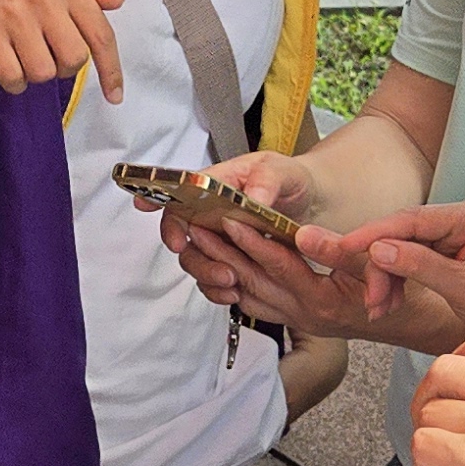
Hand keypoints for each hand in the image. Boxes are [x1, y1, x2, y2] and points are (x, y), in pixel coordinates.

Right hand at [0, 0, 124, 100]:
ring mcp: (11, 11)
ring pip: (43, 73)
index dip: (111, 70)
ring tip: (25, 56)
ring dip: (36, 75)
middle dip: (64, 68)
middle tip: (48, 55)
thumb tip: (117, 0)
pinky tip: (9, 65)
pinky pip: (13, 77)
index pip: (100, 35)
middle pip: (74, 60)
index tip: (115, 97)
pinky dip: (15, 83)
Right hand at [158, 151, 317, 307]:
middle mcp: (209, 212)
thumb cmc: (291, 180)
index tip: (150, 211)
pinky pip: (212, 280)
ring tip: (232, 282)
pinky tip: (235, 293)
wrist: (314, 203)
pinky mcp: (231, 260)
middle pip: (182, 234)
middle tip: (217, 267)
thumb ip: (267, 181)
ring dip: (207, 275)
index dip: (157, 200)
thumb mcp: (283, 172)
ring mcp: (219, 238)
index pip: (177, 191)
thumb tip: (252, 197)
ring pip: (196, 260)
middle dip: (193, 255)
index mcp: (215, 184)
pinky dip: (219, 291)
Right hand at [322, 199, 464, 358]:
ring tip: (380, 308)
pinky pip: (409, 260)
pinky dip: (396, 282)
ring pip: (401, 248)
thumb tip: (377, 250)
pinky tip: (388, 303)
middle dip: (382, 266)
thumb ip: (421, 266)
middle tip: (373, 301)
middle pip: (404, 233)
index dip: (376, 232)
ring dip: (386, 278)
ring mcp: (452, 234)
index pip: (415, 219)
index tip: (345, 247)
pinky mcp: (445, 251)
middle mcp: (462, 218)